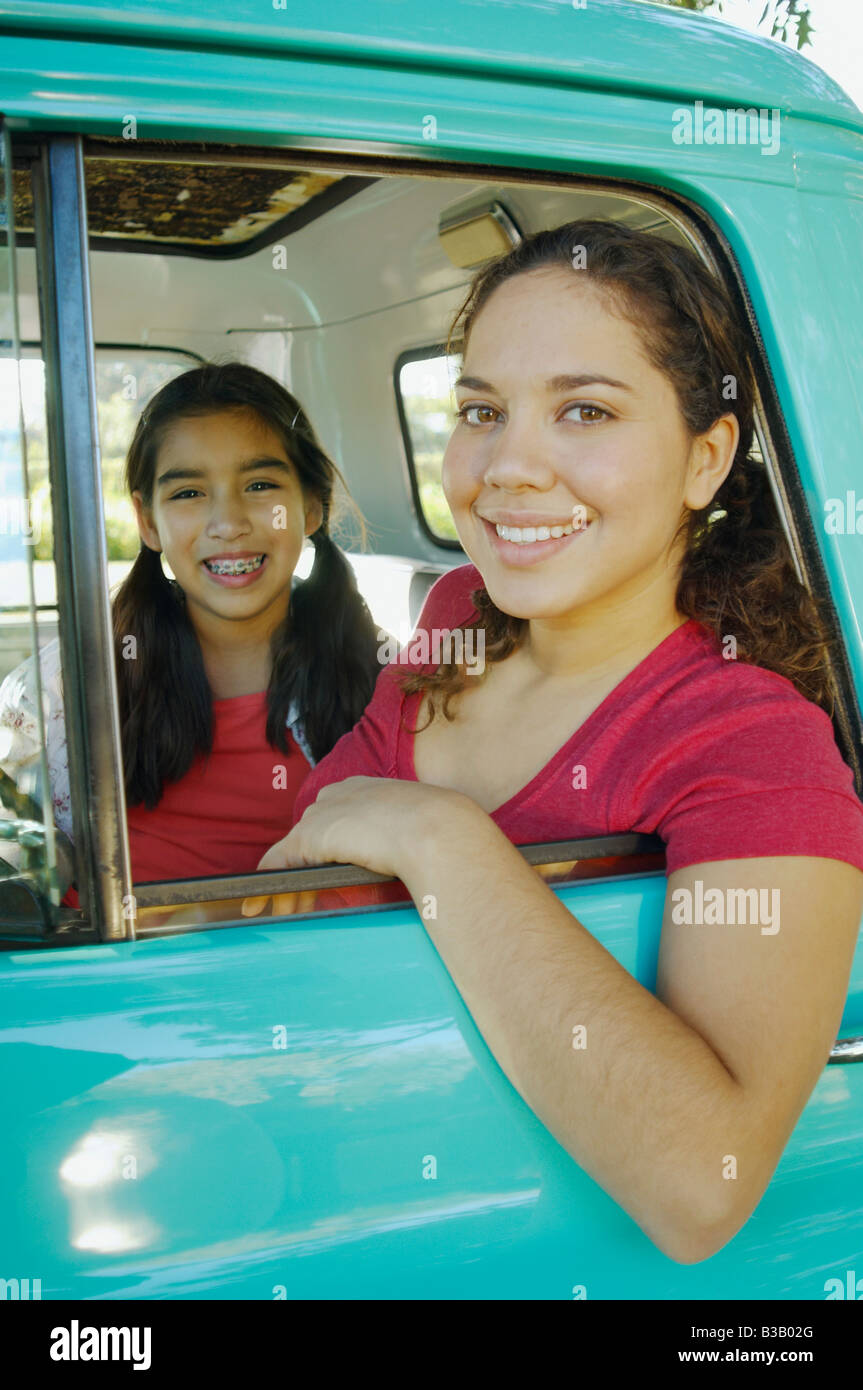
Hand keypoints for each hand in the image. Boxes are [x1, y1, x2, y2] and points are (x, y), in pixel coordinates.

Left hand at [241, 776, 471, 916]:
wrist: (437, 829)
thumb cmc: (446, 834)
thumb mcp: (428, 835)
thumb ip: (415, 845)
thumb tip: (431, 872)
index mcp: (372, 790)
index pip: (340, 818)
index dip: (331, 849)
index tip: (334, 872)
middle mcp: (341, 795)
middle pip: (311, 835)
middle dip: (306, 869)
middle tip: (306, 902)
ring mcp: (323, 815)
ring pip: (293, 853)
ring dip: (288, 885)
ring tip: (285, 912)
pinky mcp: (307, 839)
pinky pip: (275, 865)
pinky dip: (266, 888)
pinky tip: (258, 907)